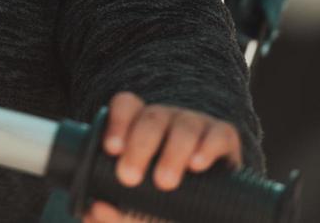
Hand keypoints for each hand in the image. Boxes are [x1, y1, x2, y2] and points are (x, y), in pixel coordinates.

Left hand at [81, 91, 242, 222]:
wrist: (207, 212)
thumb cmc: (163, 204)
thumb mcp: (137, 211)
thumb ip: (114, 213)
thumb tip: (95, 210)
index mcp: (139, 125)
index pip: (126, 106)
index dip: (117, 122)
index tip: (111, 149)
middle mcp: (167, 120)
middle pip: (152, 118)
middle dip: (139, 146)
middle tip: (129, 177)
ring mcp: (196, 125)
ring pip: (184, 127)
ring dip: (172, 152)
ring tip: (164, 181)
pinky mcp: (224, 137)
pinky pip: (218, 134)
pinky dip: (207, 148)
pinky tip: (197, 165)